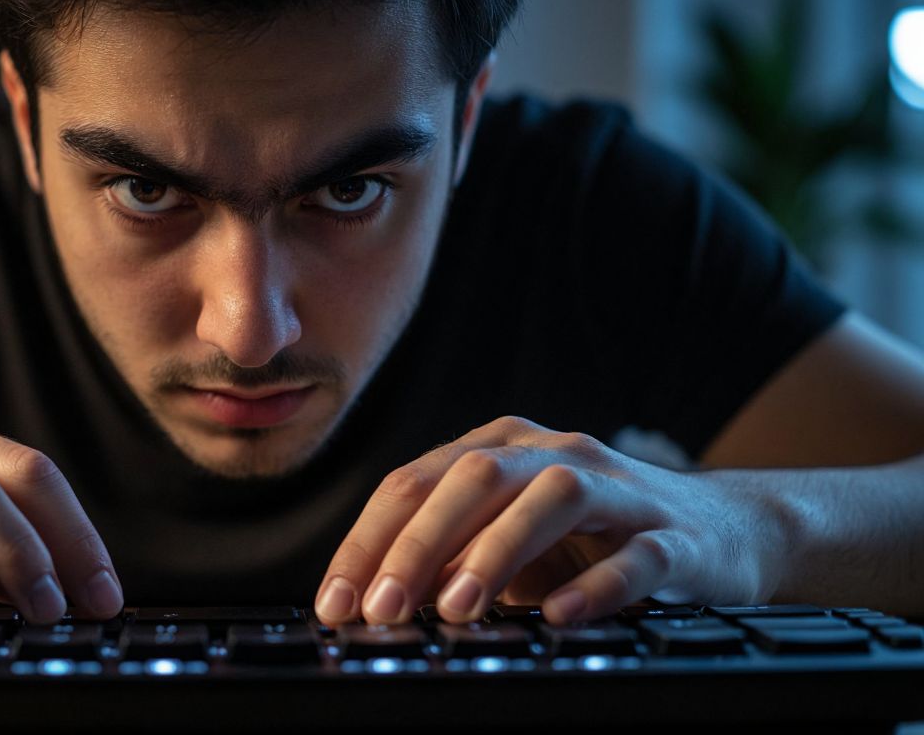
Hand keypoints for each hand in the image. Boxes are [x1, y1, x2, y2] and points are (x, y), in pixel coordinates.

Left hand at [313, 416, 787, 624]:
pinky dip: (596, 585)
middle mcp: (554, 454)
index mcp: (501, 448)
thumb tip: (370, 601)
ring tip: (457, 609)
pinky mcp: (675, 536)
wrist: (727, 531)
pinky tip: (559, 615)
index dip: (369, 541)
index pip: (416, 482)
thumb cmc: (594, 539)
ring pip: (550, 498)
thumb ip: (449, 557)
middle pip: (473, 479)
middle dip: (417, 544)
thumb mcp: (510, 541)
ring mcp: (619, 490)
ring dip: (496, 552)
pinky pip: (636, 555)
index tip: (335, 603)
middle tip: (382, 609)